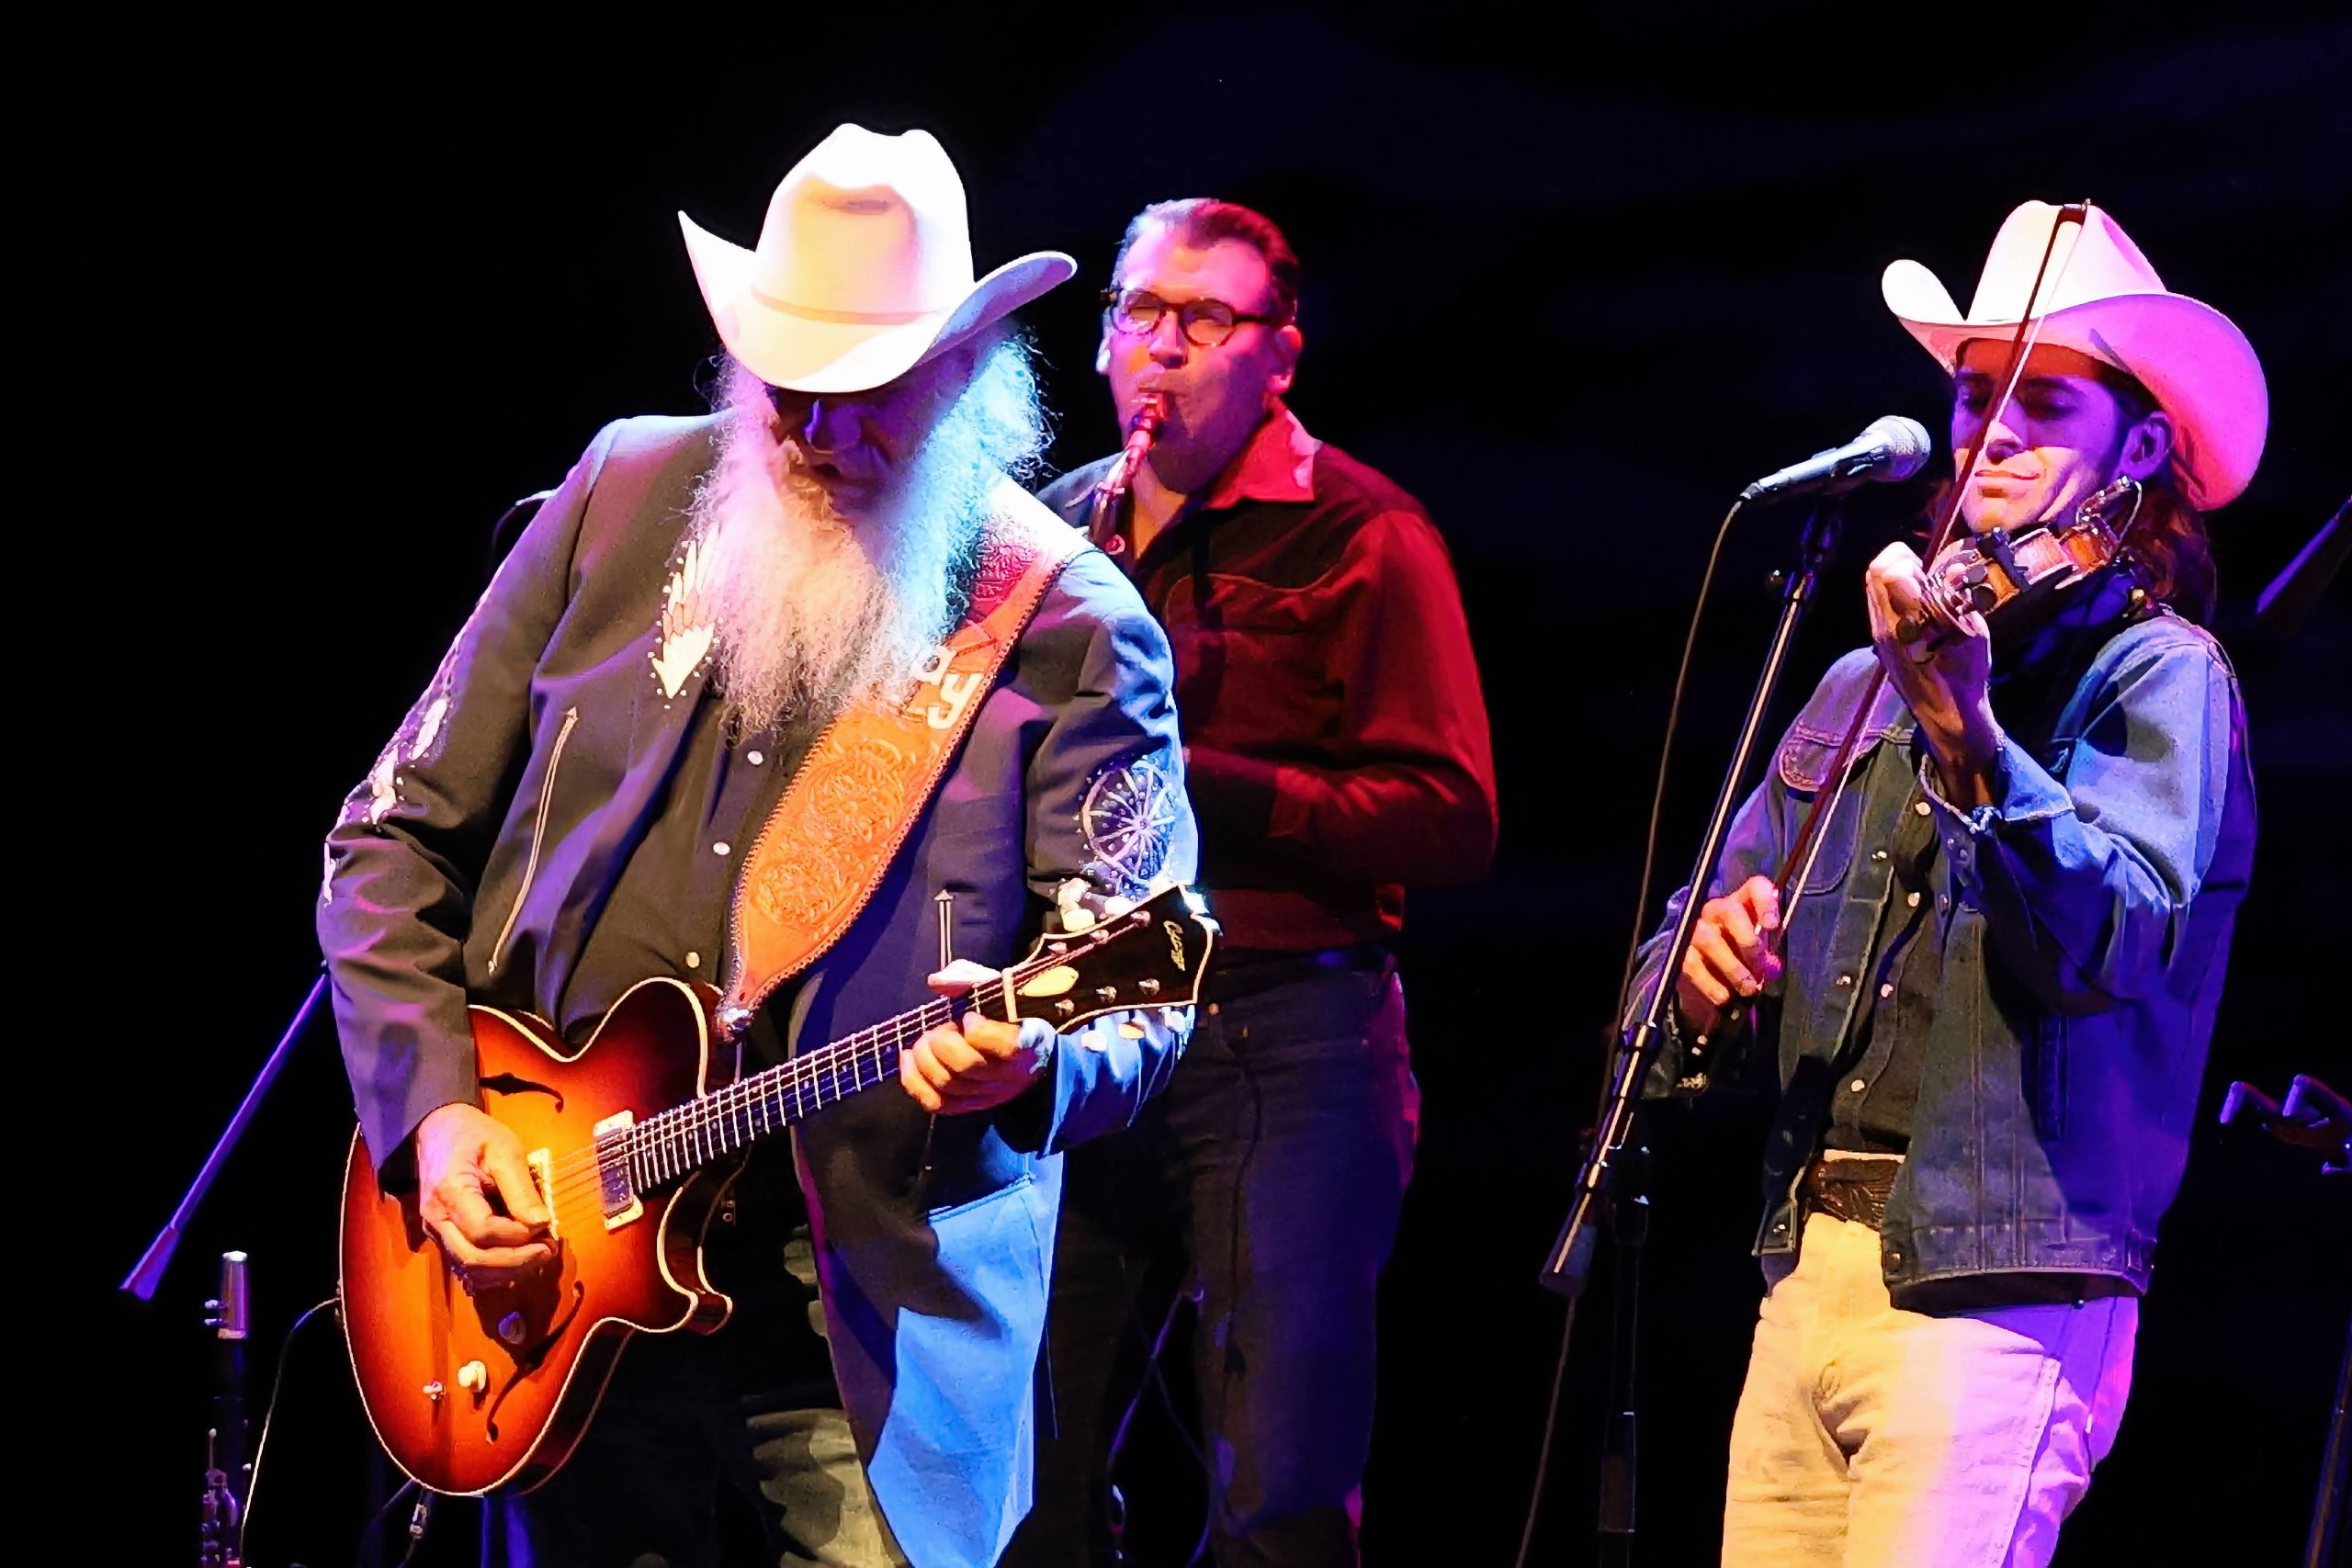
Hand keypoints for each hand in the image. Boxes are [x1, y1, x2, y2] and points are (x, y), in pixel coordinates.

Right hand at [414, 1102, 553, 1289]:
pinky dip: (494, 1266)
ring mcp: (435, 1229)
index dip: (517, 1236)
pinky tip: (518, 1257)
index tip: (546, 1226)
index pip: (484, 1231)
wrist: (438, 1129)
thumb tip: (541, 1223)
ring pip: (468, 1267)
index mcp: (450, 1192)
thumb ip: (521, 1189)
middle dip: (515, 1261)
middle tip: (548, 1250)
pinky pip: (465, 1261)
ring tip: (538, 1254)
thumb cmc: (474, 1134)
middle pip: (473, 1259)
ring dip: (507, 1269)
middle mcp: (437, 1218)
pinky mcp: (442, 1234)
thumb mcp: (504, 1150)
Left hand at [899, 960, 1051, 1114]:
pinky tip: (908, 1058)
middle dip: (942, 1042)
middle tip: (941, 1028)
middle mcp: (1009, 1076)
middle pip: (967, 1066)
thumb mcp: (1001, 989)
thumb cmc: (1010, 1015)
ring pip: (948, 1085)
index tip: (970, 1017)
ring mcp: (988, 1096)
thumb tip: (936, 982)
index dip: (979, 1030)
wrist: (1027, 1055)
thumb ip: (971, 979)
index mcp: (1028, 1043)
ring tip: (925, 1041)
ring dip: (925, 1058)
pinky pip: (936, 1104)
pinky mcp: (968, 1106)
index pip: (1006, 1047)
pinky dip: (913, 1081)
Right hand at [1675, 874, 1782, 1038]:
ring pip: (1709, 939)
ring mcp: (1695, 929)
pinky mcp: (1681, 952)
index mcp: (1742, 903)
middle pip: (1729, 911)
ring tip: (1747, 988)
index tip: (1772, 926)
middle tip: (1760, 967)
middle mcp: (1716, 910)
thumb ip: (1768, 957)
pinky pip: (1692, 964)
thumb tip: (1770, 969)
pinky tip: (1724, 997)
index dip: (1766, 903)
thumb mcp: (1759, 953)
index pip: (1755, 888)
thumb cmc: (1740, 955)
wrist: (1706, 973)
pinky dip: (1710, 983)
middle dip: (1747, 940)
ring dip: (1732, 967)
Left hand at [1865, 542, 1999, 803]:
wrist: (1947, 714)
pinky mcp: (1880, 642)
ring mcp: (1879, 636)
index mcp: (1907, 623)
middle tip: (1925, 573)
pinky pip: (1878, 603)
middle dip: (1900, 561)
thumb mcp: (1972, 634)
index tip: (1930, 569)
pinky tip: (1919, 604)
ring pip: (1873, 587)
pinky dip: (1895, 592)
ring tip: (1924, 588)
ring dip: (1896, 576)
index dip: (1909, 559)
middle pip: (1875, 573)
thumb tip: (1954, 570)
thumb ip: (1957, 599)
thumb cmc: (1966, 677)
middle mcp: (1885, 627)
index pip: (1888, 572)